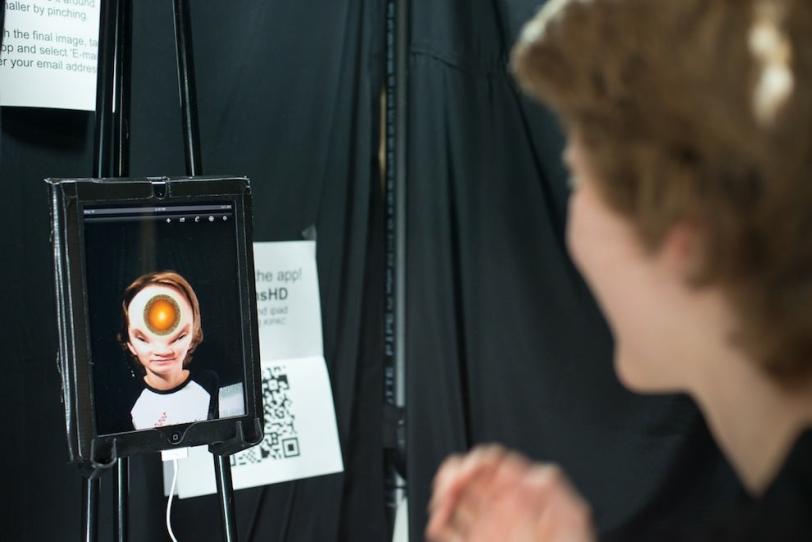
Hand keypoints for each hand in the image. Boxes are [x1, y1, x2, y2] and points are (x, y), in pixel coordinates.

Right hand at [426, 445, 595, 541]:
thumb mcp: (572, 512)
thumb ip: (549, 484)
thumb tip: (525, 472)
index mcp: (521, 491)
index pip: (489, 462)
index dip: (474, 461)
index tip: (466, 471)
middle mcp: (500, 506)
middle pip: (465, 476)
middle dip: (451, 475)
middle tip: (448, 488)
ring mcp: (487, 527)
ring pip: (453, 501)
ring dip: (442, 498)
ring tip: (441, 506)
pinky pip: (449, 529)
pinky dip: (439, 523)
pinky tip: (441, 522)